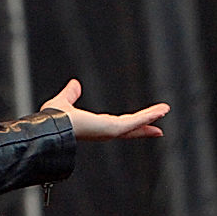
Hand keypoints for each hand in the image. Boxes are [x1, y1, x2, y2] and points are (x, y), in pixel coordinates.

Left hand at [41, 79, 169, 140]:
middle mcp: (104, 131)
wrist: (52, 127)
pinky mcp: (114, 128)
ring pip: (136, 124)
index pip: (117, 126)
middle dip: (146, 126)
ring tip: (165, 110)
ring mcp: (110, 131)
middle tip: (160, 126)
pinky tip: (161, 111)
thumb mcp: (64, 101)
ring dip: (151, 116)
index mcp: (95, 126)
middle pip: (131, 129)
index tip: (142, 124)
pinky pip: (135, 122)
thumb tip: (74, 84)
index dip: (130, 125)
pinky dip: (149, 116)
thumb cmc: (53, 119)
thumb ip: (71, 94)